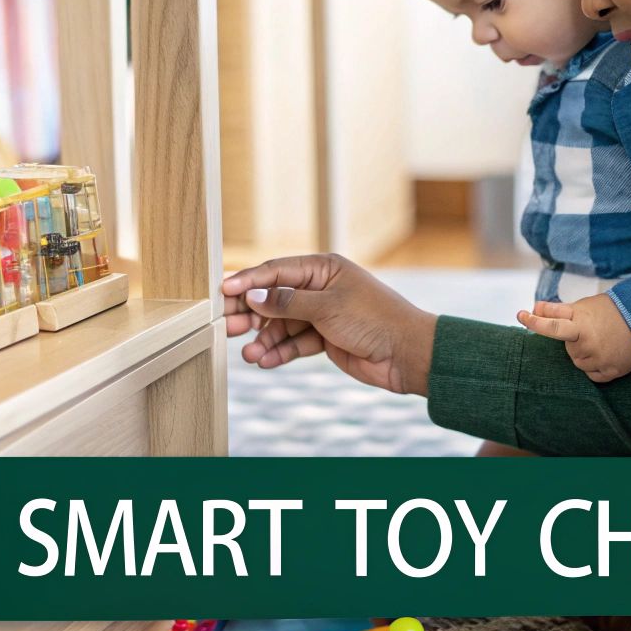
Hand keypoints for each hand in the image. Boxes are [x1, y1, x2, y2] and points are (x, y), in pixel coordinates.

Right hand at [220, 254, 437, 395]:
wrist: (406, 353)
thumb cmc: (374, 319)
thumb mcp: (327, 307)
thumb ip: (288, 303)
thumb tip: (254, 296)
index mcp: (324, 268)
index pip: (277, 271)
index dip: (249, 281)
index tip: (224, 291)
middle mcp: (320, 288)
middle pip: (276, 299)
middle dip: (252, 313)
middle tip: (227, 325)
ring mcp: (322, 314)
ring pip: (283, 325)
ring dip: (265, 339)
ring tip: (248, 354)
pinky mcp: (326, 338)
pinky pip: (296, 343)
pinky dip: (281, 352)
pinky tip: (265, 362)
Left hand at [517, 293, 630, 382]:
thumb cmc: (613, 312)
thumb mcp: (585, 306)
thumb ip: (559, 309)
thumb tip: (534, 308)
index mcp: (581, 322)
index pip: (552, 324)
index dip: (535, 321)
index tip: (521, 315)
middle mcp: (588, 342)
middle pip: (566, 347)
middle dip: (574, 339)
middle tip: (591, 330)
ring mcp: (598, 359)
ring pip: (577, 361)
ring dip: (584, 352)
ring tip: (603, 340)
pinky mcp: (609, 372)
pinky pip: (590, 374)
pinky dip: (595, 365)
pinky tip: (607, 352)